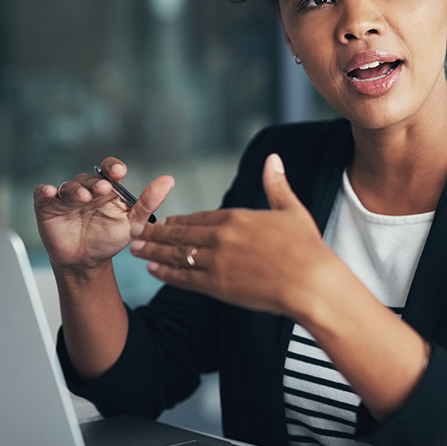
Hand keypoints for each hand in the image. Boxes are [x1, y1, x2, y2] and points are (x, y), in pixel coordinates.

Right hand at [34, 157, 174, 274]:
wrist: (86, 262)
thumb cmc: (109, 239)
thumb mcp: (133, 222)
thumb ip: (149, 202)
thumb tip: (169, 180)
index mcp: (108, 189)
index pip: (109, 169)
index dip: (112, 166)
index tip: (118, 171)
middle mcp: (87, 189)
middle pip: (89, 178)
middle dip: (96, 183)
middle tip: (103, 189)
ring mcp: (66, 198)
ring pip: (69, 186)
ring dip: (75, 189)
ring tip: (84, 197)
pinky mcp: (47, 208)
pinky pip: (42, 195)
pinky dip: (44, 191)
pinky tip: (48, 192)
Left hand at [129, 154, 332, 315]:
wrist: (310, 282)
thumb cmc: (307, 248)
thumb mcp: (292, 210)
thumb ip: (277, 185)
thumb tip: (272, 159)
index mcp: (238, 218)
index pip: (200, 217)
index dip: (179, 220)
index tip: (163, 220)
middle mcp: (222, 237)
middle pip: (181, 234)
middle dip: (156, 233)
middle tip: (137, 232)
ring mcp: (217, 262)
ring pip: (177, 255)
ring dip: (154, 252)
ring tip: (136, 250)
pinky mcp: (217, 286)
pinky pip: (184, 278)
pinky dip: (166, 274)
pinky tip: (154, 271)